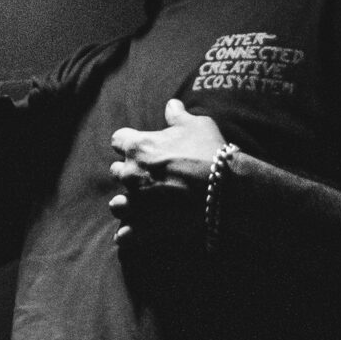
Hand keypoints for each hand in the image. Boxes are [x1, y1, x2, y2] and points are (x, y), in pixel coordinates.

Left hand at [108, 99, 226, 248]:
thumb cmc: (209, 152)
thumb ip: (178, 115)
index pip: (118, 140)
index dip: (128, 143)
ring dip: (125, 203)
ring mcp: (136, 201)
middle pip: (116, 171)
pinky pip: (125, 234)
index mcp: (138, 146)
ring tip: (136, 205)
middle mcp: (131, 173)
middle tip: (145, 175)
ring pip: (117, 204)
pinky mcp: (145, 225)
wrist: (224, 188)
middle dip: (127, 172)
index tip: (140, 146)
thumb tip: (171, 103)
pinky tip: (128, 235)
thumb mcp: (196, 124)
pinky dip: (127, 234)